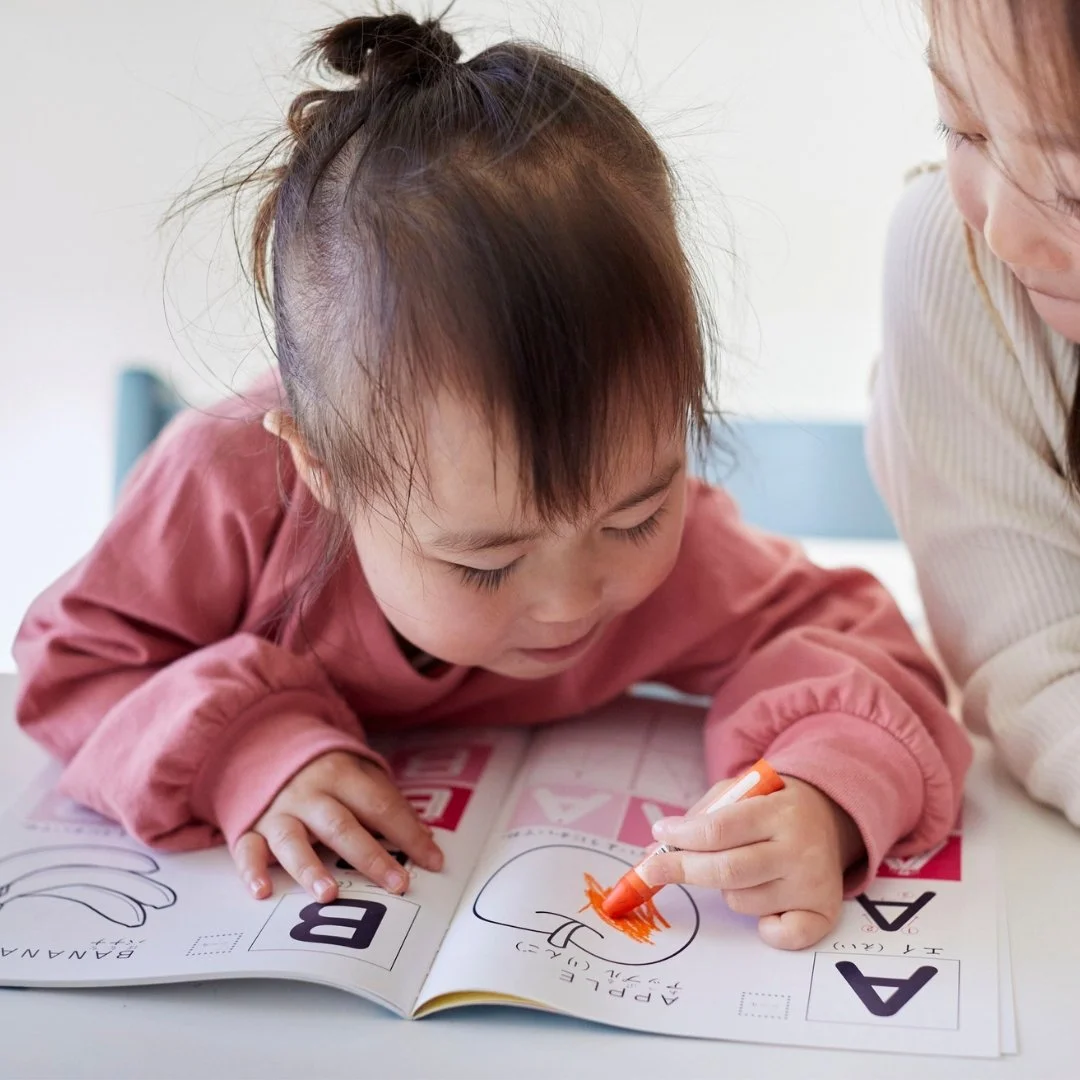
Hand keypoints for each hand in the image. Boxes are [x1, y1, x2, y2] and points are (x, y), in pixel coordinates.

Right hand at [231, 751, 443, 902]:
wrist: (268, 745)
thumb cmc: (326, 773)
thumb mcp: (360, 775)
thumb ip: (388, 804)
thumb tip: (426, 841)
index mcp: (342, 775)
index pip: (381, 805)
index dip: (409, 834)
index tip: (432, 862)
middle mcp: (308, 793)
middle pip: (341, 825)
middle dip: (370, 857)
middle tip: (396, 885)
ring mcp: (277, 812)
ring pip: (292, 840)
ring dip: (309, 867)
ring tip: (329, 894)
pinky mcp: (250, 828)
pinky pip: (246, 851)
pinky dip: (251, 872)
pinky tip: (262, 892)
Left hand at [642, 776, 863, 950]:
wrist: (829, 815)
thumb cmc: (771, 805)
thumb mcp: (739, 792)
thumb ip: (701, 816)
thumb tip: (657, 846)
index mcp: (778, 811)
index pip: (720, 829)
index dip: (682, 838)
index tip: (660, 838)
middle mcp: (800, 849)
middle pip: (727, 871)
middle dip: (683, 870)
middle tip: (652, 869)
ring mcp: (814, 884)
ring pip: (742, 901)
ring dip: (725, 890)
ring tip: (740, 869)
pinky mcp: (825, 912)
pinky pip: (783, 936)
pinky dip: (766, 929)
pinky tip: (765, 909)